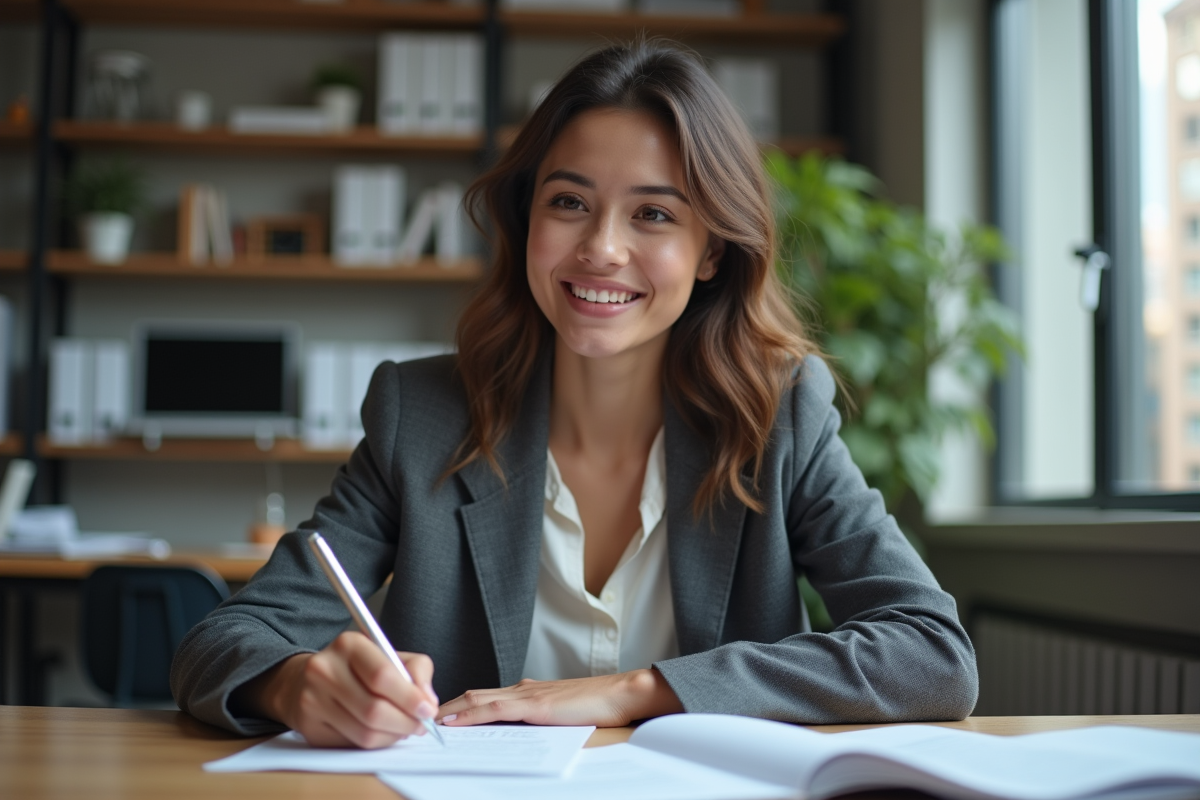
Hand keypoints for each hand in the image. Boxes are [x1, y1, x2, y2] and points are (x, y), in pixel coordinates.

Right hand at [238, 631, 438, 748]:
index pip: (382, 676)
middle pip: (374, 709)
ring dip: (393, 736)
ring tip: (403, 728)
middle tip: (421, 725)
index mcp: (348, 645)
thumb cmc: (358, 668)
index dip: (410, 697)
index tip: (428, 709)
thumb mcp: (388, 655)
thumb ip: (416, 669)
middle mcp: (324, 670)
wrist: (306, 680)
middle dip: (405, 722)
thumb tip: (428, 701)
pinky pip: (352, 744)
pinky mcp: (309, 727)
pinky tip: (382, 732)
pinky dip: (376, 743)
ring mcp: (312, 700)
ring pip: (365, 733)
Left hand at [437, 668, 681, 727]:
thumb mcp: (560, 713)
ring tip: (424, 723)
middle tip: (417, 720)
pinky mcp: (534, 704)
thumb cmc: (598, 705)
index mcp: (527, 691)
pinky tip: (451, 723)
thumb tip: (519, 729)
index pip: (483, 697)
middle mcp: (522, 688)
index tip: (436, 719)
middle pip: (472, 695)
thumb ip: (539, 717)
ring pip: (476, 700)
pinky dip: (469, 716)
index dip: (457, 707)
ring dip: (449, 711)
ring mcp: (527, 694)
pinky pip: (493, 710)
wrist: (622, 693)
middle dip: (444, 707)